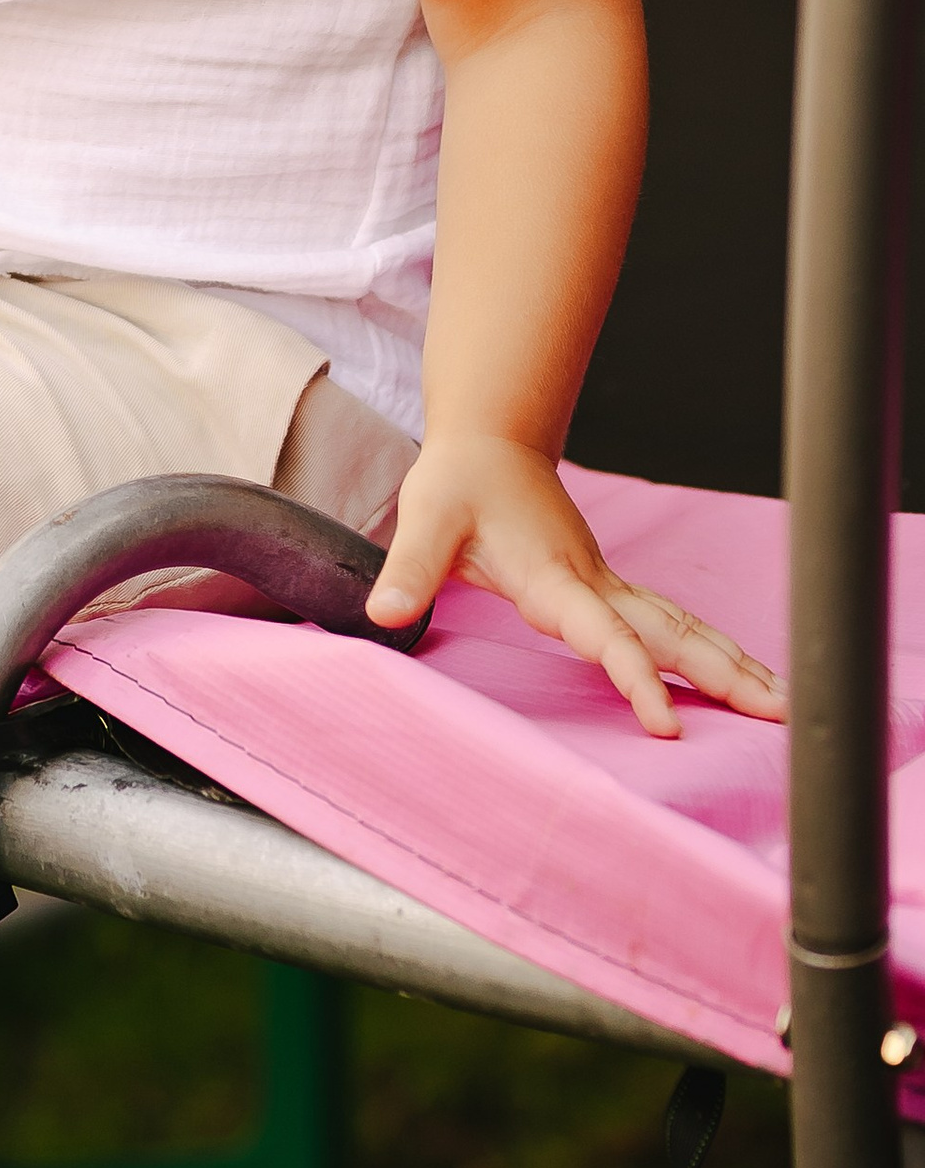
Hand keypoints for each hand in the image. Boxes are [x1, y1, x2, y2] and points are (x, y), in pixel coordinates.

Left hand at [366, 433, 783, 738]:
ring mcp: (606, 584)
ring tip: (784, 705)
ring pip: (682, 627)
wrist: (490, 442)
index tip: (667, 725)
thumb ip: (410, 567)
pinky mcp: (605, 586)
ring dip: (732, 664)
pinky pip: (668, 623)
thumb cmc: (460, 481)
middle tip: (783, 715)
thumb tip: (383, 613)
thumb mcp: (427, 517)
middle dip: (728, 677)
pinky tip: (736, 676)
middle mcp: (594, 584)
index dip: (638, 679)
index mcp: (557, 578)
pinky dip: (707, 650)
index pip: (609, 637)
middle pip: (673, 635)